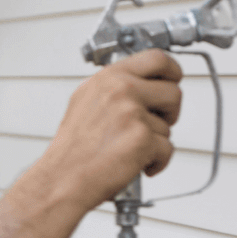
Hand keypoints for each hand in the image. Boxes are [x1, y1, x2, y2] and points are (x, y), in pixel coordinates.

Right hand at [35, 48, 182, 211]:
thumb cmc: (72, 151)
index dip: (172, 71)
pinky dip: (157, 162)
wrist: (62, 179)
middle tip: (160, 123)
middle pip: (173, 91)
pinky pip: (167, 149)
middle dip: (172, 111)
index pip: (155, 58)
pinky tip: (137, 165)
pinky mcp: (142, 138)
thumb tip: (140, 86)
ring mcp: (132, 113)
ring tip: (131, 152)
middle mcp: (120, 90)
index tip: (174, 80)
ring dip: (156, 143)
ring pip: (168, 126)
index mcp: (107, 78)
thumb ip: (113, 90)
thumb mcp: (85, 104)